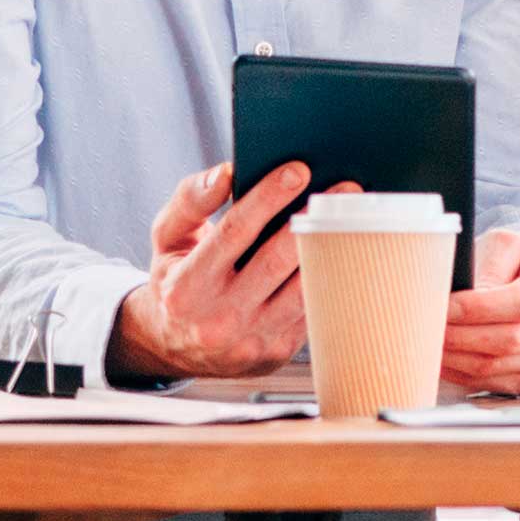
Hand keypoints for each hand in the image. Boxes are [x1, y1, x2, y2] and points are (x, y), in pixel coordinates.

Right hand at [106, 161, 326, 382]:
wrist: (178, 347)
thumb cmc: (176, 280)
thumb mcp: (168, 238)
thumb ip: (190, 201)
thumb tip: (226, 172)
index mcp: (186, 287)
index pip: (233, 232)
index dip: (267, 198)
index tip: (298, 170)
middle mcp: (219, 318)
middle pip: (276, 260)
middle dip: (311, 219)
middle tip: (344, 187)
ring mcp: (252, 340)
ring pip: (303, 287)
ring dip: (331, 247)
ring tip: (351, 215)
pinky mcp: (278, 350)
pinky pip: (312, 308)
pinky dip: (330, 275)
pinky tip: (345, 248)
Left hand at [443, 227, 519, 394]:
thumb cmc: (515, 259)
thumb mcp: (504, 245)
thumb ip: (489, 267)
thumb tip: (465, 300)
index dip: (480, 308)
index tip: (445, 306)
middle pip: (512, 339)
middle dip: (462, 335)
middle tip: (428, 326)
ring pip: (499, 365)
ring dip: (457, 357)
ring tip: (429, 341)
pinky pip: (494, 383)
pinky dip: (461, 373)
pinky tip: (443, 357)